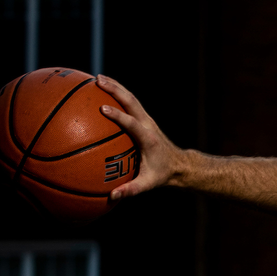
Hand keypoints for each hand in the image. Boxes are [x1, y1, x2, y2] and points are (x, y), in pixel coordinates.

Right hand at [95, 75, 189, 200]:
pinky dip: (117, 94)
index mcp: (148, 139)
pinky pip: (129, 103)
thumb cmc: (162, 175)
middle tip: (97, 81)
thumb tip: (112, 196)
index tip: (102, 108)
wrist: (179, 165)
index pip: (132, 123)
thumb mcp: (148, 184)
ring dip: (115, 87)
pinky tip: (102, 91)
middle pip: (132, 102)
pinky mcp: (144, 119)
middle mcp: (148, 125)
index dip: (118, 116)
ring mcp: (147, 120)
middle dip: (115, 90)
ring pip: (130, 98)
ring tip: (97, 78)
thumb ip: (131, 190)